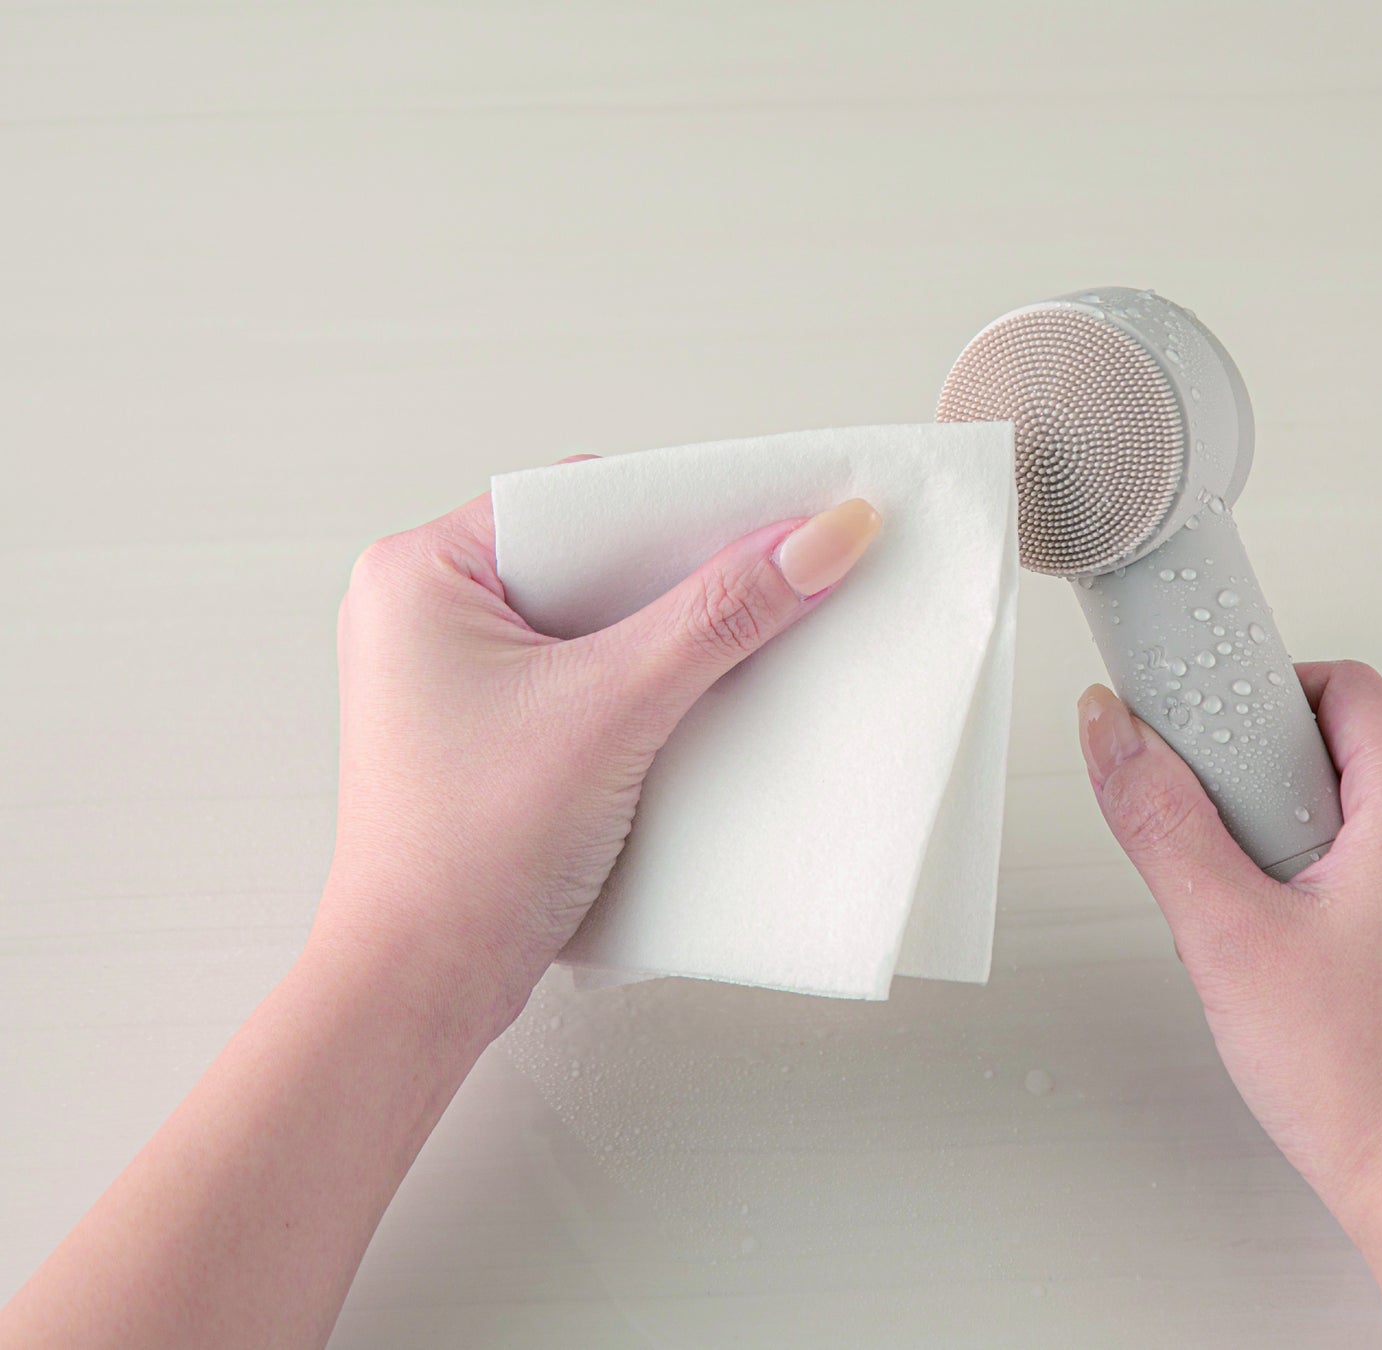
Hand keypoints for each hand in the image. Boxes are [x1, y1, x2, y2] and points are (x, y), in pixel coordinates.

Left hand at [317, 480, 882, 1043]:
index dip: (680, 503)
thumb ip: (720, 615)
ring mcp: (457, 676)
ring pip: (596, 620)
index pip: (578, 496)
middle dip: (683, 575)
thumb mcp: (612, 710)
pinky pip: (588, 676)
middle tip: (776, 574)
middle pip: (593, 557)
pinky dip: (650, 683)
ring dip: (672, 633)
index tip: (773, 510)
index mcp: (422, 571)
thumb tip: (816, 541)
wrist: (423, 986)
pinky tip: (706, 697)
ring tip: (750, 637)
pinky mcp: (492, 732)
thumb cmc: (465, 851)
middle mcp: (428, 612)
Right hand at [1077, 664, 1381, 1347]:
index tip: (1195, 726)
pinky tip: (1297, 958)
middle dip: (1265, 785)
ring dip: (1297, 841)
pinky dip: (1335, 887)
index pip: (1335, 684)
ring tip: (1256, 921)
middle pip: (1348, 747)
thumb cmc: (1375, 1086)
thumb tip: (1112, 732)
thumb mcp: (1226, 935)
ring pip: (1368, 814)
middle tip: (1218, 850)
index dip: (1253, 696)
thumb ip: (1159, 818)